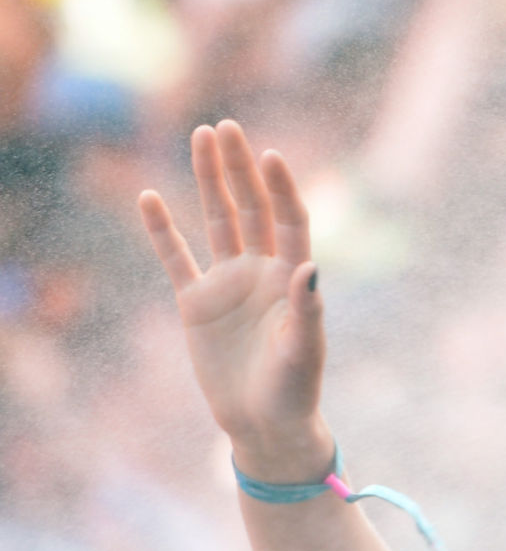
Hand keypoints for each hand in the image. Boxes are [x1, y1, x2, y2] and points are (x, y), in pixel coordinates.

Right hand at [138, 121, 331, 479]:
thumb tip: (311, 267)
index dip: (281, 189)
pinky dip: (162, 231)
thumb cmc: (294, 389)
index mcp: (294, 278)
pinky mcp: (197, 302)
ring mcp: (228, 283)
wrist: (264, 423)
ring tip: (201, 136)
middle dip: (239, 168)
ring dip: (209, 181)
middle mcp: (262, 272)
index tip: (269, 155)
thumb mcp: (303, 350)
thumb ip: (306, 309)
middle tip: (226, 127)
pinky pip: (176, 258)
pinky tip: (150, 197)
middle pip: (250, 208)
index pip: (289, 221)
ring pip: (216, 221)